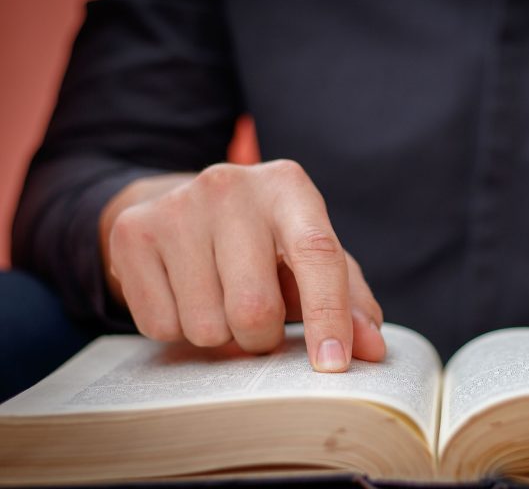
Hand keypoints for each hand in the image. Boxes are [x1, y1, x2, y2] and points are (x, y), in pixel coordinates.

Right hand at [100, 159, 385, 371]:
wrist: (182, 206)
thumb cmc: (263, 242)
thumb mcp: (310, 258)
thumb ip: (347, 300)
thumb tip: (372, 350)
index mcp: (288, 187)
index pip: (317, 255)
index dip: (329, 317)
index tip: (333, 366)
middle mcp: (231, 186)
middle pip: (254, 309)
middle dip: (262, 337)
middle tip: (259, 321)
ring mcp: (176, 206)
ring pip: (205, 327)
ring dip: (220, 336)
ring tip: (220, 301)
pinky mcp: (132, 232)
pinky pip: (160, 326)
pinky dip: (178, 330)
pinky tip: (185, 295)